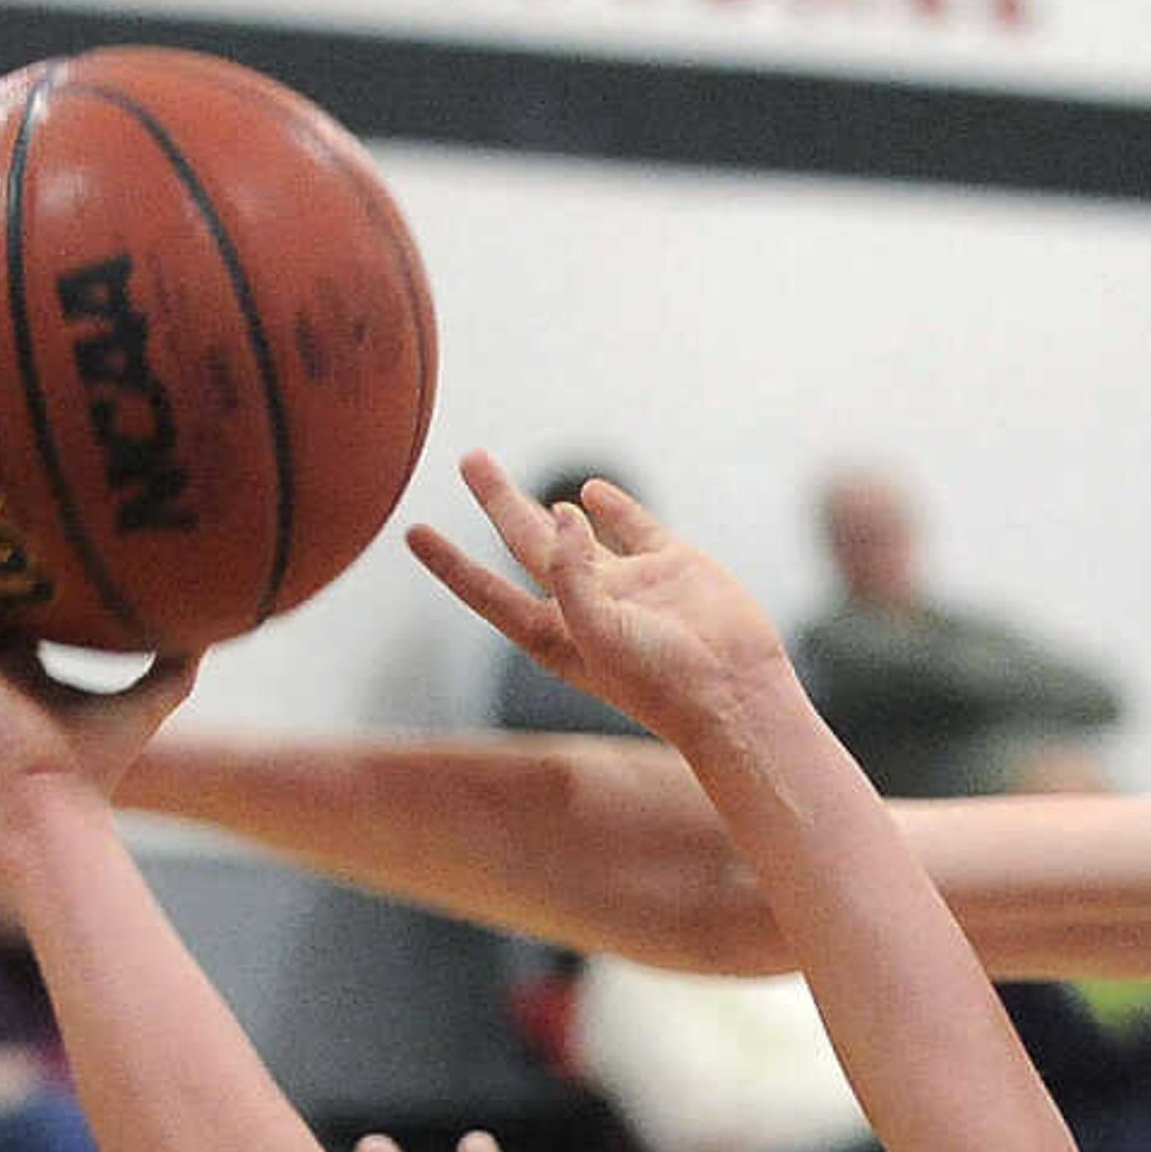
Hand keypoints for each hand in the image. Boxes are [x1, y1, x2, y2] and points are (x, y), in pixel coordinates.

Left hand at [409, 453, 799, 757]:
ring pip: (574, 530)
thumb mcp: (600, 633)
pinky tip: (589, 492)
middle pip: (526, 544)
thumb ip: (573, 573)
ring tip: (515, 478)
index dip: (451, 564)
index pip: (489, 592)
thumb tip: (564, 510)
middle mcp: (588, 605)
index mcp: (557, 633)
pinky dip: (611, 506)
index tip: (412, 534)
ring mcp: (630, 583)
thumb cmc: (663, 681)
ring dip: (545, 505)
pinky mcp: (673, 564)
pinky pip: (633, 526)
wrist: (737, 692)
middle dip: (498, 502)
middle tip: (470, 459)